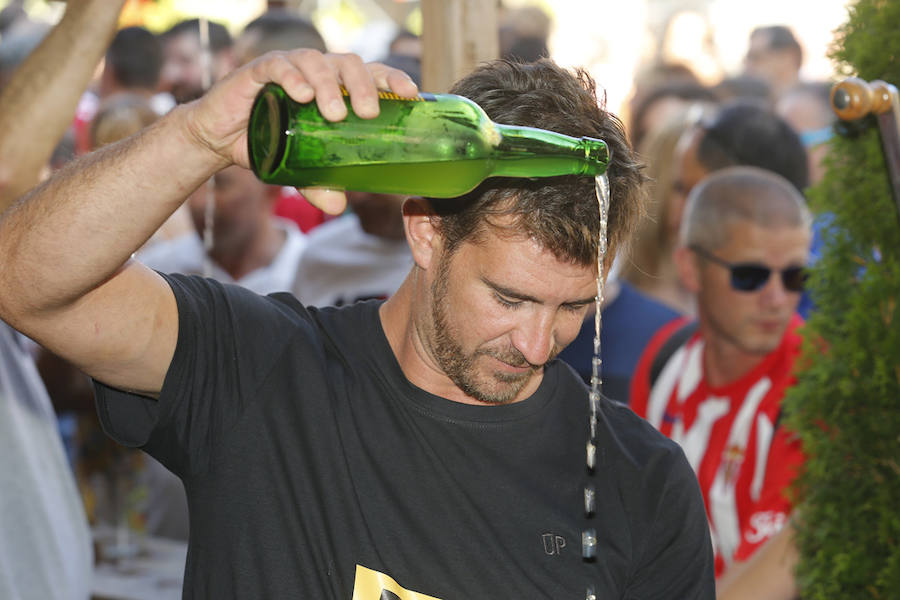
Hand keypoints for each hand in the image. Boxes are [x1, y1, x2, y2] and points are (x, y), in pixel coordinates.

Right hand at [183, 49, 417, 213]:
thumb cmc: (269, 143)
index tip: (412, 94)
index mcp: (335, 87)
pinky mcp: (259, 70)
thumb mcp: (298, 169)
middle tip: (369, 112)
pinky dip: (293, 77)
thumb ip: (318, 184)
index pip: (372, 73)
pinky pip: (279, 65)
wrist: (220, 138)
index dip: (393, 78)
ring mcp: (289, 67)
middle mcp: (317, 72)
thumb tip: (339, 206)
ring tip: (334, 113)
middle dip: (363, 84)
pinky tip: (301, 93)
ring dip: (329, 84)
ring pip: (317, 61)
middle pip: (349, 64)